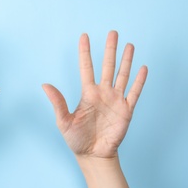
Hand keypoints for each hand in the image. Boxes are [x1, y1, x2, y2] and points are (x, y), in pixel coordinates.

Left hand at [43, 31, 146, 158]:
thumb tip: (45, 84)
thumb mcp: (63, 121)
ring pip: (122, 75)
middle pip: (107, 66)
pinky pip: (134, 93)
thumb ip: (57, 102)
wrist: (92, 154)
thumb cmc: (76, 138)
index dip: (85, 52)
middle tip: (113, 32)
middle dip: (110, 49)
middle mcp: (102, 93)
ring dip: (126, 60)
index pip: (86, 67)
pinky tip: (143, 68)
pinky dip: (139, 81)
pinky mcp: (126, 110)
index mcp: (87, 93)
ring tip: (129, 45)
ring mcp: (115, 100)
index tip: (84, 36)